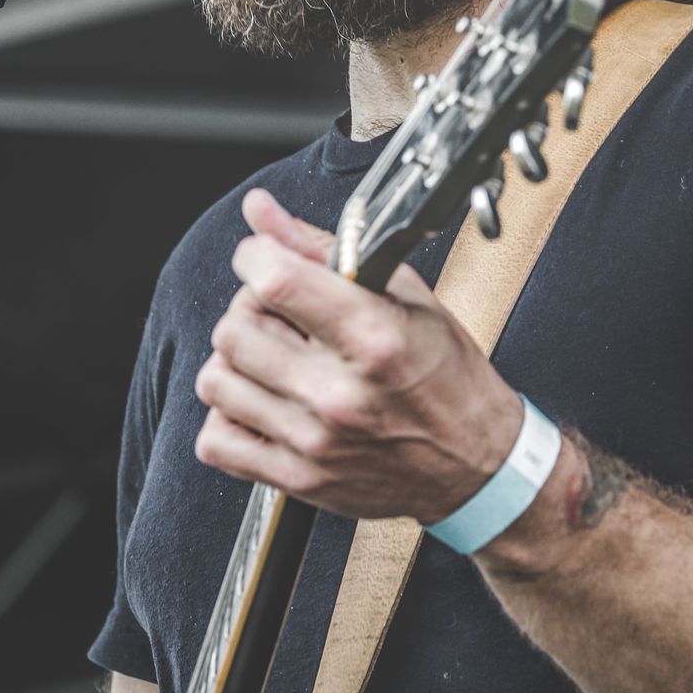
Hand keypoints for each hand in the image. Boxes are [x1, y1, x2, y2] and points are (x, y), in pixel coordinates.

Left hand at [193, 187, 524, 521]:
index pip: (275, 280)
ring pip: (216, 381)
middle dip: (249, 306)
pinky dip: (229, 416)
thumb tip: (262, 213)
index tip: (264, 258)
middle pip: (235, 330)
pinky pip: (217, 441)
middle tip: (280, 311)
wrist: (477, 466)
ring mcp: (314, 442)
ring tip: (272, 356)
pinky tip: (263, 401)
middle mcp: (340, 394)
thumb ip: (326, 250)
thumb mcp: (408, 296)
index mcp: (375, 338)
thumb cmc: (450, 378)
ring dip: (236, 360)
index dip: (256, 256)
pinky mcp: (298, 479)